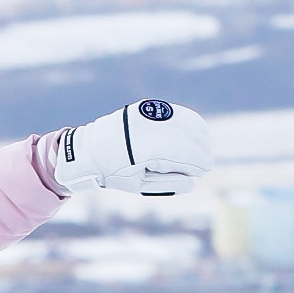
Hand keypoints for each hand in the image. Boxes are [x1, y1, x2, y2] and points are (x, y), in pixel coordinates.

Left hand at [50, 99, 209, 196]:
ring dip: (198, 136)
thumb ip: (168, 184)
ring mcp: (147, 114)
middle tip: (205, 164)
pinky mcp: (147, 107)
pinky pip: (175, 113)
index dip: (198, 163)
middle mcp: (147, 127)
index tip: (204, 170)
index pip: (183, 154)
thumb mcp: (139, 185)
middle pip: (187, 136)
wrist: (88, 150)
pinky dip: (189, 122)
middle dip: (200, 150)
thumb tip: (192, 180)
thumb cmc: (113, 172)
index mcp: (145, 149)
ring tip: (201, 151)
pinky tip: (195, 134)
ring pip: (184, 121)